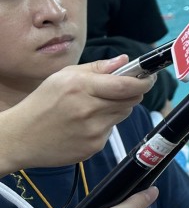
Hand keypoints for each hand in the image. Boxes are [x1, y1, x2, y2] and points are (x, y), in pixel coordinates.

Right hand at [0, 55, 154, 171]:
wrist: (20, 138)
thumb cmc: (41, 103)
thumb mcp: (64, 77)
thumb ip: (97, 68)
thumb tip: (125, 61)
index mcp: (82, 87)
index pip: (127, 85)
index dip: (144, 81)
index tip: (149, 77)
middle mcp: (90, 109)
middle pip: (131, 100)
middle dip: (131, 93)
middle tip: (118, 91)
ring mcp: (93, 130)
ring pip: (123, 114)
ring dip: (117, 108)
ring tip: (93, 108)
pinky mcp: (94, 146)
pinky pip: (111, 130)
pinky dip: (104, 125)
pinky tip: (84, 125)